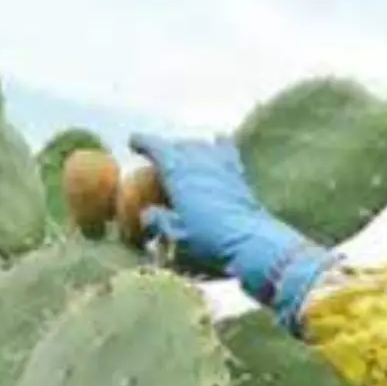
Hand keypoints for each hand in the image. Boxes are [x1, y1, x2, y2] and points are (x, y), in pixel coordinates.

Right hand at [126, 132, 335, 330]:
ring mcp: (222, 165)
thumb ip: (159, 222)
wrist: (253, 243)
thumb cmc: (210, 241)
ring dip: (191, 148)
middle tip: (158, 157)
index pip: (157, 147)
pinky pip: (227, 152)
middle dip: (168, 148)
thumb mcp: (176, 237)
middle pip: (180, 145)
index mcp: (179, 171)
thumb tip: (148, 214)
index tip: (133, 142)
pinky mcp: (240, 176)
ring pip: (203, 146)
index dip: (144, 142)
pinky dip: (219, 146)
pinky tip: (218, 142)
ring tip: (184, 154)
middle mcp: (200, 161)